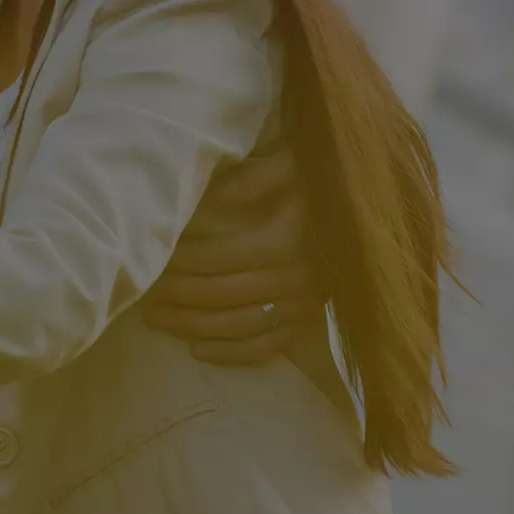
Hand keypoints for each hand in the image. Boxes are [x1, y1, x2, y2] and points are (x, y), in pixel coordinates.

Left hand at [145, 141, 325, 365]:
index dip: (181, 261)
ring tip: (156, 320)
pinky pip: (269, 345)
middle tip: (141, 295)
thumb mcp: (291, 159)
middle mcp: (296, 279)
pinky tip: (199, 352)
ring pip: (239, 324)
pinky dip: (234, 354)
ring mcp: (304, 304)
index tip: (151, 260)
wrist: (372, 200)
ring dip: (193, 326)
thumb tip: (211, 195)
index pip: (218, 257)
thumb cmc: (322, 172)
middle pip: (222, 294)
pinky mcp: (311, 320)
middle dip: (177, 295)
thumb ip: (253, 177)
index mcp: (286, 241)